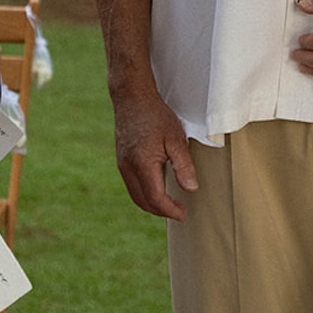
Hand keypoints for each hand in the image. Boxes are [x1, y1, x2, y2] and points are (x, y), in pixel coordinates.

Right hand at [112, 90, 197, 220]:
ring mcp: (122, 165)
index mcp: (142, 164)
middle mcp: (128, 169)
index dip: (170, 210)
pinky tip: (157, 188)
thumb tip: (191, 189)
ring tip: (169, 204)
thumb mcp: (176, 138)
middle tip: (179, 212)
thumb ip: (183, 165)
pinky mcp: (121, 160)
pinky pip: (132, 185)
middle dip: (161, 211)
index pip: (155, 198)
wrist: (132, 98)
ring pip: (135, 195)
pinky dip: (144, 193)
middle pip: (143, 202)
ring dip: (152, 204)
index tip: (183, 214)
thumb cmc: (155, 116)